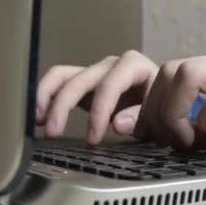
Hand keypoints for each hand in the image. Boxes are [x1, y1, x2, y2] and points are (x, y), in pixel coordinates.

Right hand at [36, 50, 157, 143]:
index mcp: (135, 67)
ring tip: (39, 122)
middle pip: (82, 79)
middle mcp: (113, 65)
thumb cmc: (164, 106)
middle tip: (53, 133)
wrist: (166, 102)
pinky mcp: (85, 81)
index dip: (99, 112)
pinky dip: (46, 96)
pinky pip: (59, 81)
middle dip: (64, 105)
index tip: (92, 139)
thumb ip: (140, 117)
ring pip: (64, 76)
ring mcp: (97, 71)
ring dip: (48, 98)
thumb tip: (116, 123)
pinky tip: (39, 117)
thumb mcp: (159, 114)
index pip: (110, 85)